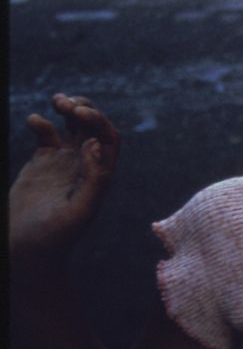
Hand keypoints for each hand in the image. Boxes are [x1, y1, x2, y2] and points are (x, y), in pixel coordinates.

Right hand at [9, 94, 119, 264]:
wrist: (27, 248)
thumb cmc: (55, 236)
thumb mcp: (80, 211)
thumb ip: (94, 178)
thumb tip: (96, 144)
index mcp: (101, 173)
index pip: (109, 138)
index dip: (99, 120)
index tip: (80, 113)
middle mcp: (86, 164)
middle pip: (94, 126)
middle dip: (85, 108)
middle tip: (66, 103)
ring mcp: (64, 161)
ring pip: (73, 126)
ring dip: (69, 108)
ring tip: (57, 100)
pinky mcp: (42, 161)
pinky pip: (47, 134)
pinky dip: (42, 123)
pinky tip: (35, 121)